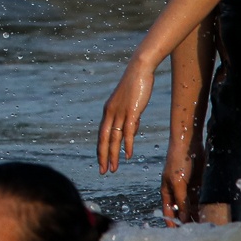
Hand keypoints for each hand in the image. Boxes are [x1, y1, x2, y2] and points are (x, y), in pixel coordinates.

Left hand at [98, 57, 154, 173]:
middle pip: (104, 139)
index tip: (101, 162)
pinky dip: (127, 144)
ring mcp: (120, 112)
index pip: (102, 135)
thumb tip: (131, 132)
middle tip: (102, 171)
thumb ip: (129, 119)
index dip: (101, 149)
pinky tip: (127, 155)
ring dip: (113, 155)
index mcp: (108, 111)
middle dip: (103, 157)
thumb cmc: (135, 85)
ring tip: (113, 168)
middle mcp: (111, 113)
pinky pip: (128, 131)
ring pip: (114, 138)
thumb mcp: (129, 104)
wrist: (139, 68)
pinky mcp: (132, 111)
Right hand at [160, 135, 200, 226]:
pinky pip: (201, 199)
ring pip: (192, 206)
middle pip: (181, 211)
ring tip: (204, 226)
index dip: (172, 223)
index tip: (178, 235)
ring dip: (197, 214)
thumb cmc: (178, 161)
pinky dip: (203, 206)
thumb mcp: (178, 183)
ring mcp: (188, 189)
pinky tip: (209, 214)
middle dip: (187, 220)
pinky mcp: (199, 184)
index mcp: (167, 192)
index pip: (168, 212)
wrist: (189, 144)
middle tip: (196, 232)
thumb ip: (181, 201)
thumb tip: (182, 219)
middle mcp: (177, 192)